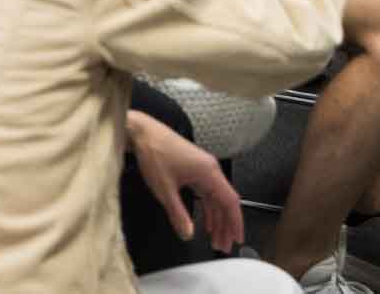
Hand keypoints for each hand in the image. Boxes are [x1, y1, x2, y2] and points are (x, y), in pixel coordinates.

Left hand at [126, 110, 243, 251]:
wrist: (142, 132)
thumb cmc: (154, 154)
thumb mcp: (165, 190)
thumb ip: (178, 214)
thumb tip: (188, 234)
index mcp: (209, 172)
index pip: (230, 201)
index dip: (235, 222)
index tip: (237, 239)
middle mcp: (210, 169)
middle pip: (225, 201)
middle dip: (226, 225)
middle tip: (224, 246)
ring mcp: (202, 168)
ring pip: (215, 198)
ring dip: (216, 219)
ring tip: (215, 240)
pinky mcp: (194, 168)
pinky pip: (206, 192)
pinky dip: (208, 208)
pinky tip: (206, 223)